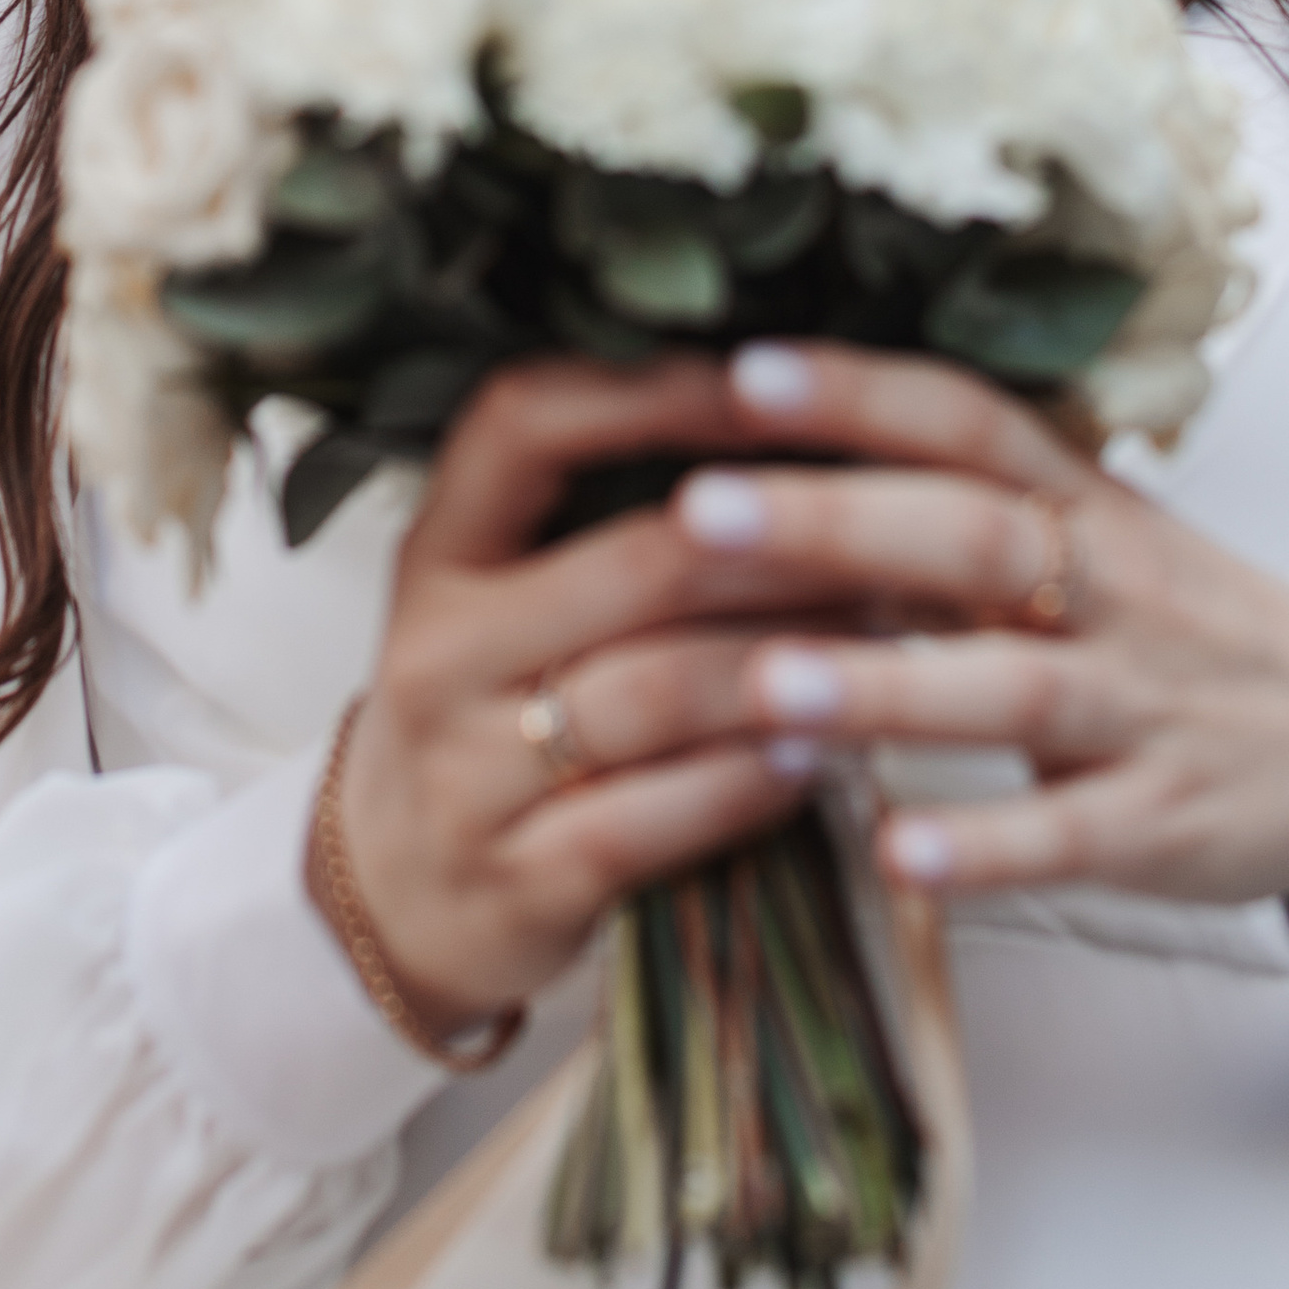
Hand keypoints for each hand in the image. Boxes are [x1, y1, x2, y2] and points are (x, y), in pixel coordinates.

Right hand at [333, 357, 878, 1040]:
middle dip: (787, 545)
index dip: (652, 390)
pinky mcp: (519, 880)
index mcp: (438, 555)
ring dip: (796, 660)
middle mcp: (438, 652)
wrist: (393, 904)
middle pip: (639, 564)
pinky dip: (756, 777)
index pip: (524, 424)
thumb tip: (790, 426)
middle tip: (895, 532)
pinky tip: (823, 751)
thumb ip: (600, 528)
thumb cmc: (491, 723)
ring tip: (883, 636)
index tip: (773, 385)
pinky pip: (663, 813)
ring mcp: (467, 773)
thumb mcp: (498, 606)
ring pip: (662, 689)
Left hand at [693, 343, 1288, 950]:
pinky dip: (985, 846)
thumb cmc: (1183, 631)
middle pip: (973, 536)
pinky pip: (1071, 836)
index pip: (967, 424)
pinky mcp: (1164, 824)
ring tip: (763, 689)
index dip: (861, 392)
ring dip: (886, 688)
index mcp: (1085, 505)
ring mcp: (1146, 708)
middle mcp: (1117, 589)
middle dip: (835, 520)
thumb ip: (956, 506)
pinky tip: (893, 855)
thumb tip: (770, 453)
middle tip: (698, 510)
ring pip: (1013, 688)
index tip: (740, 370)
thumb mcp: (1092, 544)